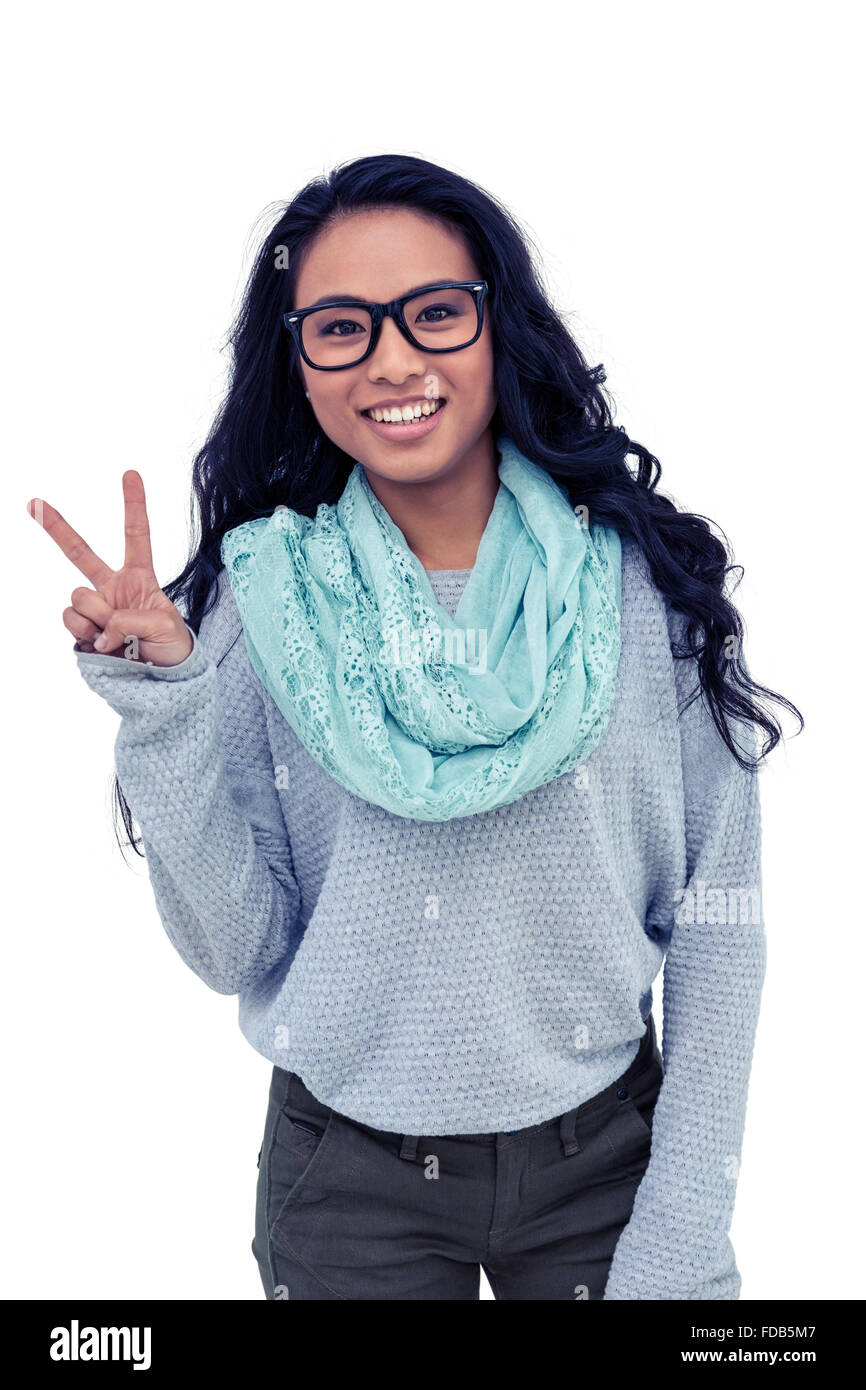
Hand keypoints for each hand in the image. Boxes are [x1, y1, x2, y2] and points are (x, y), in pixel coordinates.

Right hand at [26, 470, 194, 666]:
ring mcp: (94, 610)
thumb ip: (131, 618)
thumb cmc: (173, 648)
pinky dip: (87, 635)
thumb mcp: (166, 626)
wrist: (162, 681)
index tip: (130, 473)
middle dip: (56, 527)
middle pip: (80, 553)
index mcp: (140, 578)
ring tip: (119, 638)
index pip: (137, 536)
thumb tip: (100, 630)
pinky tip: (104, 647)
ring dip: (98, 617)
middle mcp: (113, 589)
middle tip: (32, 502)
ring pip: (79, 597)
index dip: (134, 505)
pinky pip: (71, 622)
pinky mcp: (81, 632)